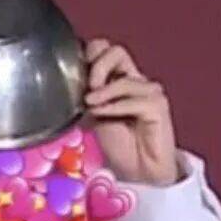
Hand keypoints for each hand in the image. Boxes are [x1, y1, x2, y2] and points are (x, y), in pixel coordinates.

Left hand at [80, 38, 179, 185]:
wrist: (139, 171)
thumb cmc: (118, 145)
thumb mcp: (92, 118)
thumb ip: (83, 101)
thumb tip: (63, 89)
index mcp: (118, 79)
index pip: (104, 50)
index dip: (89, 55)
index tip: (74, 73)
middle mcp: (135, 80)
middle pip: (117, 51)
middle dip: (97, 65)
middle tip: (87, 86)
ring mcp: (148, 91)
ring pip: (124, 78)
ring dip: (103, 90)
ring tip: (89, 104)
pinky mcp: (157, 105)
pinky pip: (133, 99)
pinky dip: (113, 106)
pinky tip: (100, 113)